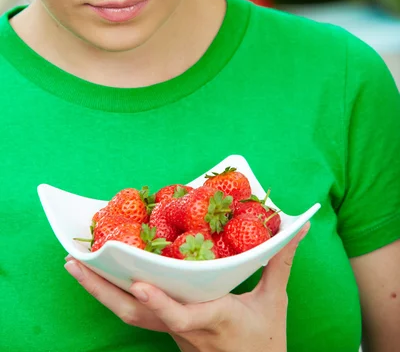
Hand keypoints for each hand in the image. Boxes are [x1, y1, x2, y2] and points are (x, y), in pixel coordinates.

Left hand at [65, 224, 309, 351]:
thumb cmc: (265, 341)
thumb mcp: (274, 300)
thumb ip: (280, 260)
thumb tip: (298, 226)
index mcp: (213, 319)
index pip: (181, 315)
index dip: (160, 301)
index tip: (138, 282)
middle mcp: (185, 329)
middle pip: (137, 315)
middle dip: (102, 290)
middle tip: (74, 264)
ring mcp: (173, 334)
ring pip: (130, 317)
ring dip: (99, 292)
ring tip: (75, 267)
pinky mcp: (168, 333)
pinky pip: (137, 314)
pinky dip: (115, 295)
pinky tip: (103, 277)